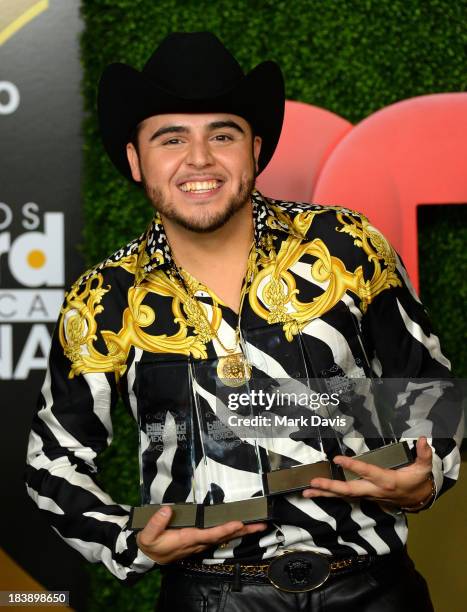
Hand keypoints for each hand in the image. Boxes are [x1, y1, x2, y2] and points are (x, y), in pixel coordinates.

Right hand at [136, 506, 266, 564]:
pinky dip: (232, 531)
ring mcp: (200, 542)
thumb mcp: (148, 535)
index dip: (225, 529)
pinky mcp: (200, 539)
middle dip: (243, 531)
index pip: (210, 535)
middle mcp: (198, 542)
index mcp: (188, 539)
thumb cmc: (150, 544)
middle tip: (261, 525)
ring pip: (224, 537)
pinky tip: (242, 527)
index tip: (238, 523)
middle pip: (224, 537)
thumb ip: (157, 523)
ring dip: (242, 531)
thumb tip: (167, 509)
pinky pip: (219, 536)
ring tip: (257, 524)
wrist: (149, 556)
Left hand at [302, 437, 433, 507]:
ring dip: (325, 493)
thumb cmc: (418, 480)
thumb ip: (423, 454)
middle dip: (330, 486)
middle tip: (314, 482)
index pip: (367, 472)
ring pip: (343, 496)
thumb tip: (423, 440)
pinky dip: (330, 495)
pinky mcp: (364, 496)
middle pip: (349, 490)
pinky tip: (317, 492)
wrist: (419, 499)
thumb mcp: (423, 468)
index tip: (338, 459)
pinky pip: (345, 497)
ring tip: (306, 491)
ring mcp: (367, 495)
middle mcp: (374, 490)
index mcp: (386, 481)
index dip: (353, 466)